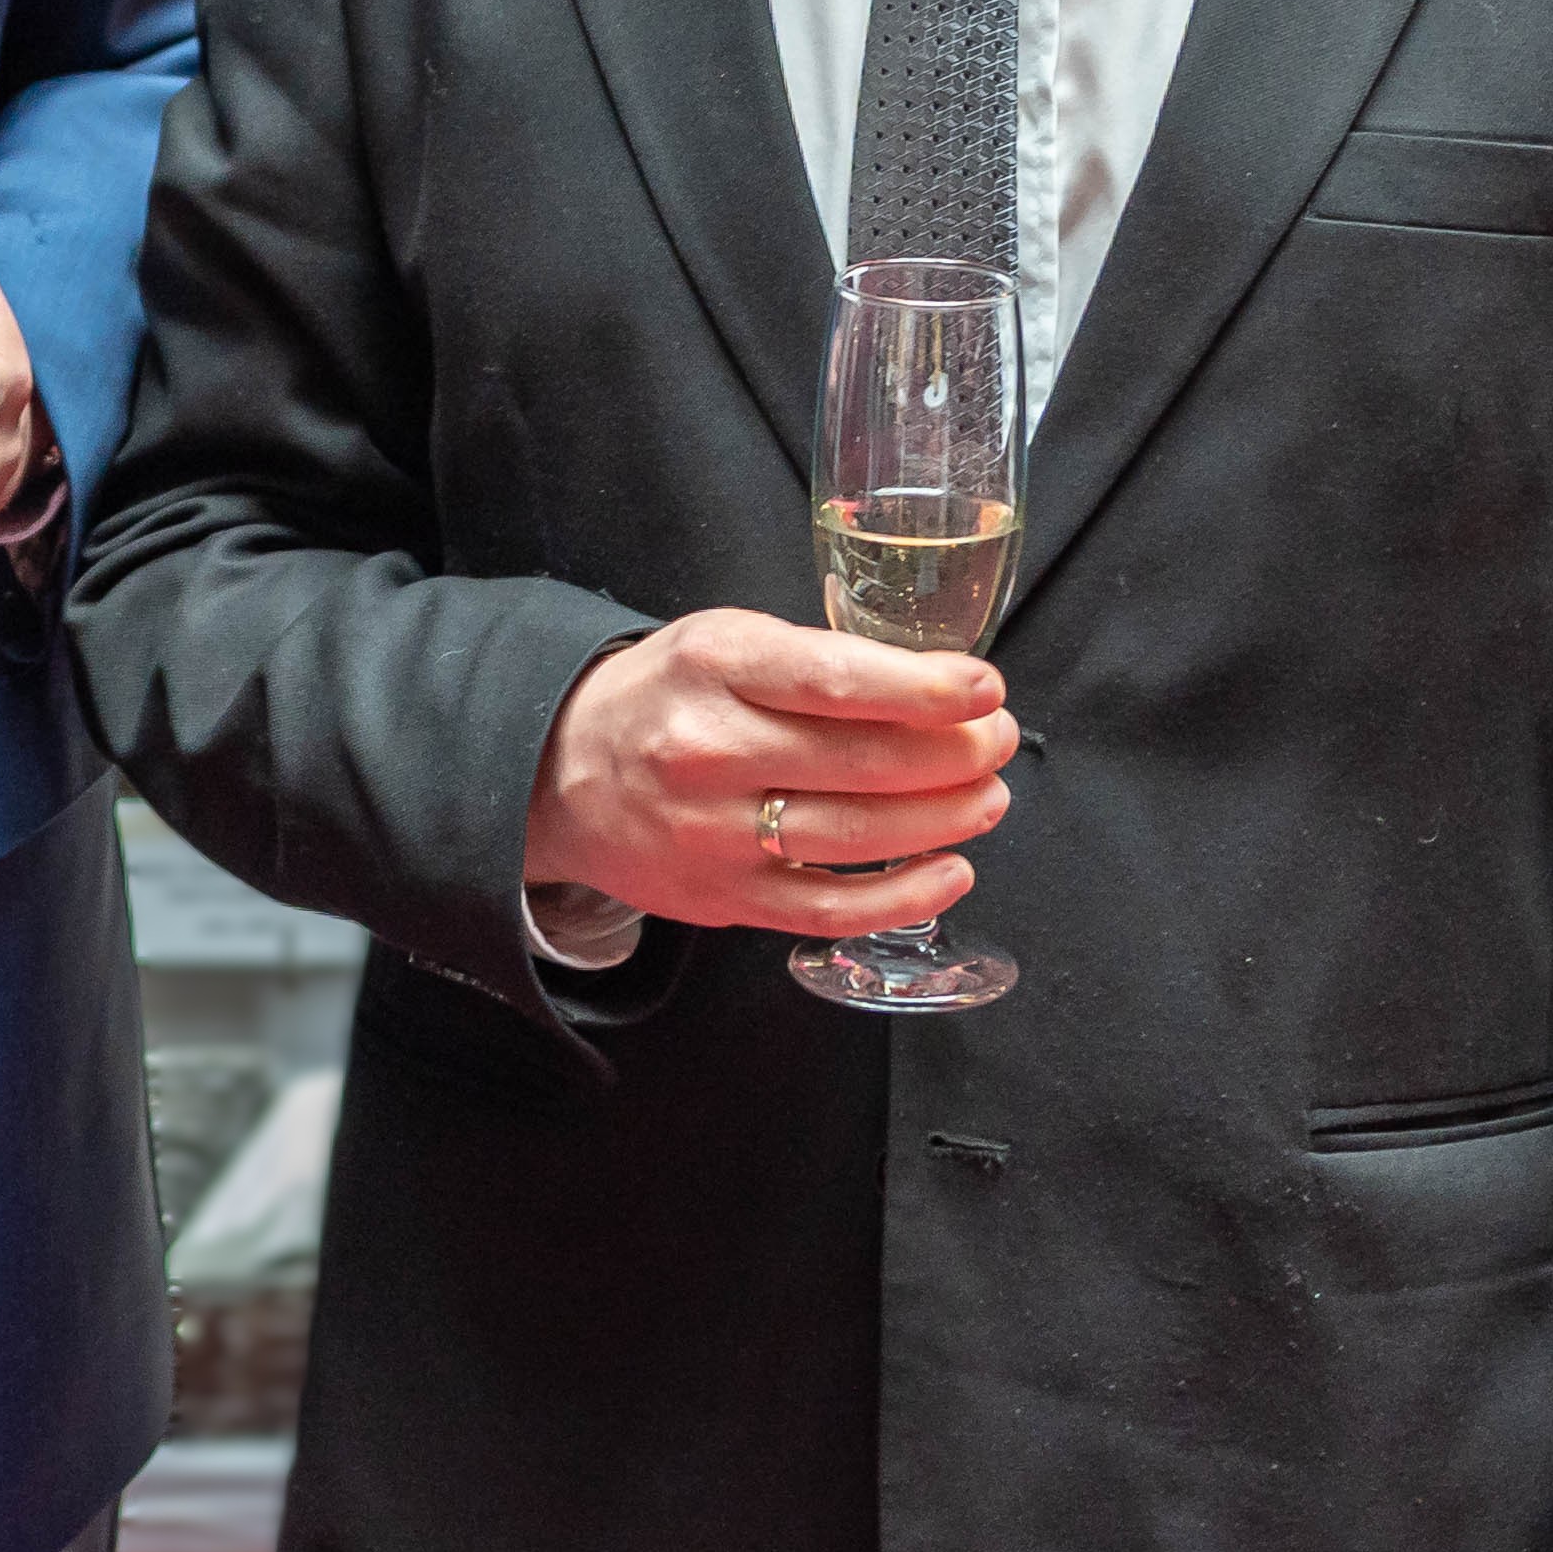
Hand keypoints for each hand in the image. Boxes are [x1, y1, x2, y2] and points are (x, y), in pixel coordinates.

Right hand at [519, 610, 1014, 939]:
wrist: (556, 773)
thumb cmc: (663, 697)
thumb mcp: (724, 641)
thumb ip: (816, 662)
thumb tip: (936, 691)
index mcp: (715, 666)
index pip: (833, 681)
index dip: (922, 689)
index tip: (984, 689)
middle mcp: (709, 750)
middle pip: (858, 762)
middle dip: (952, 755)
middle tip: (997, 742)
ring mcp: (714, 833)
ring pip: (854, 836)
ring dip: (942, 821)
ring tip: (988, 799)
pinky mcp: (723, 897)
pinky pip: (828, 910)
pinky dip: (901, 897)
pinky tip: (948, 872)